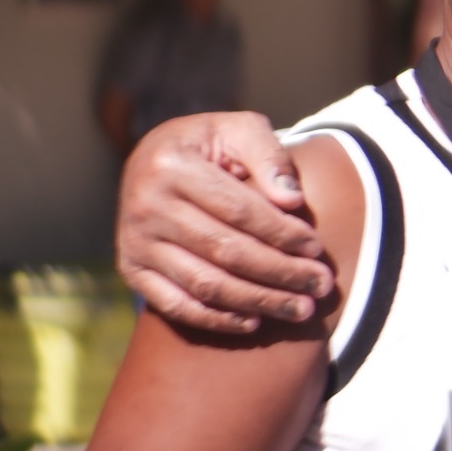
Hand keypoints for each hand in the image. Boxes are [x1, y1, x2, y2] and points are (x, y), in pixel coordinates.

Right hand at [116, 112, 330, 333]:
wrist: (155, 159)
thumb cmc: (210, 145)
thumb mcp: (240, 129)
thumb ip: (269, 157)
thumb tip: (292, 202)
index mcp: (171, 164)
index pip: (238, 210)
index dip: (281, 232)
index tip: (316, 248)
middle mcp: (145, 205)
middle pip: (225, 251)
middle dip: (280, 273)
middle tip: (320, 287)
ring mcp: (134, 242)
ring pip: (205, 284)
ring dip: (258, 301)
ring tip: (300, 310)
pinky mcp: (131, 270)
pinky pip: (175, 305)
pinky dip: (216, 319)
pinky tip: (253, 321)